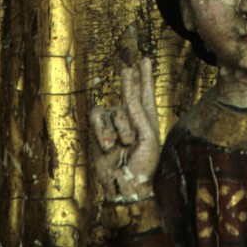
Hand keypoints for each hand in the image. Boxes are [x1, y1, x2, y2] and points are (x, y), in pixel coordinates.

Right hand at [90, 57, 160, 201]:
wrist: (126, 186)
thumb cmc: (144, 164)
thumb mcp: (148, 134)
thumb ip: (136, 107)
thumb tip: (128, 78)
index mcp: (149, 119)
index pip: (147, 92)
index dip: (146, 76)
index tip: (145, 60)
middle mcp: (132, 118)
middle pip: (129, 92)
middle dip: (129, 82)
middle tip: (128, 67)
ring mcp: (115, 125)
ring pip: (114, 110)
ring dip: (119, 128)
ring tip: (124, 144)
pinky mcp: (99, 132)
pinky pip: (97, 119)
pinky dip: (103, 132)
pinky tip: (109, 146)